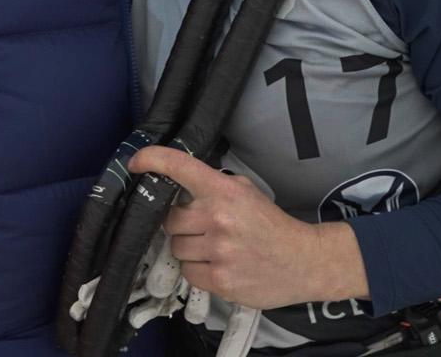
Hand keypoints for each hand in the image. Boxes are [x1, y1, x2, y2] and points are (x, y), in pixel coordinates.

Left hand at [128, 147, 365, 309]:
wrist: (303, 261)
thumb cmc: (271, 226)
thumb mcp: (246, 192)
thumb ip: (214, 187)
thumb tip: (179, 187)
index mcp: (225, 191)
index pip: (181, 167)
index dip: (153, 160)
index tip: (136, 162)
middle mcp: (219, 218)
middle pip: (170, 220)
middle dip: (181, 225)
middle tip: (203, 229)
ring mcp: (219, 251)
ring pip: (176, 248)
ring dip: (190, 249)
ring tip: (216, 250)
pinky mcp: (220, 280)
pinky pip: (188, 273)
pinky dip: (198, 271)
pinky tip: (219, 266)